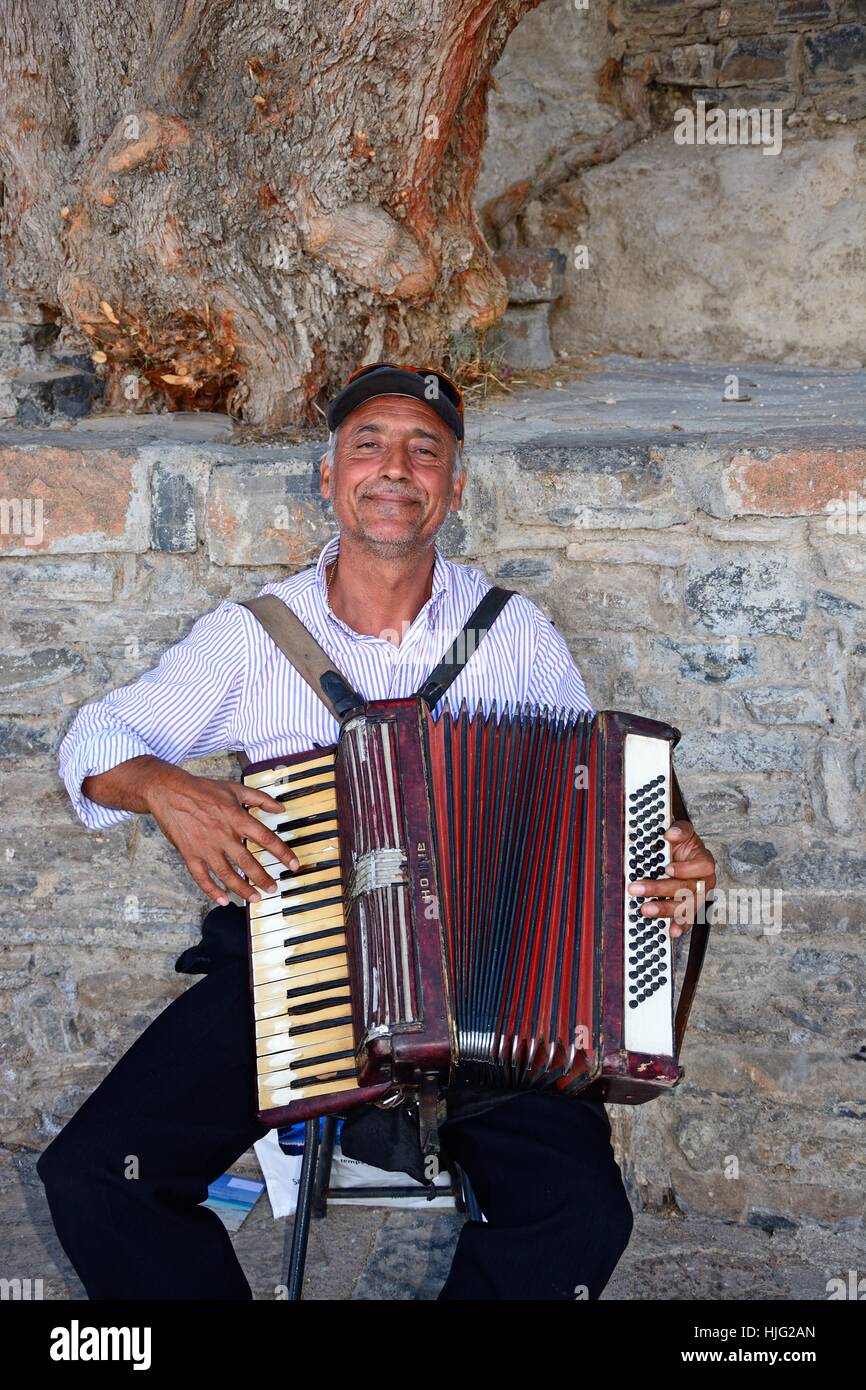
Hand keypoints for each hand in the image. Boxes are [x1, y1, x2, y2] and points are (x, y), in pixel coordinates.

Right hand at [143, 765, 299, 906]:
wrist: (169, 792)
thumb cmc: (203, 789)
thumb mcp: (235, 788)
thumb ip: (261, 799)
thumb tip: (281, 808)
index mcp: (237, 818)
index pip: (266, 839)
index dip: (283, 853)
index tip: (294, 865)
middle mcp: (224, 835)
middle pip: (248, 863)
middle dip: (263, 879)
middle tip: (273, 888)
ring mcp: (206, 847)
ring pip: (227, 875)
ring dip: (242, 889)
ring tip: (254, 898)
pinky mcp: (190, 855)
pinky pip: (202, 878)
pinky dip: (212, 891)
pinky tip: (223, 900)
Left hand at [628, 820, 716, 939]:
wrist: (685, 858)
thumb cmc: (684, 848)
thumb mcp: (684, 833)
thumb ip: (680, 830)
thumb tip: (670, 833)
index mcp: (704, 862)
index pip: (701, 866)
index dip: (685, 868)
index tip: (667, 868)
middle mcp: (704, 882)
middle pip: (687, 889)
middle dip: (661, 889)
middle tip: (637, 888)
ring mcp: (698, 898)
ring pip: (686, 907)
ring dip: (666, 909)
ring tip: (646, 909)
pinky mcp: (690, 910)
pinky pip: (687, 921)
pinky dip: (680, 927)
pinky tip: (671, 931)